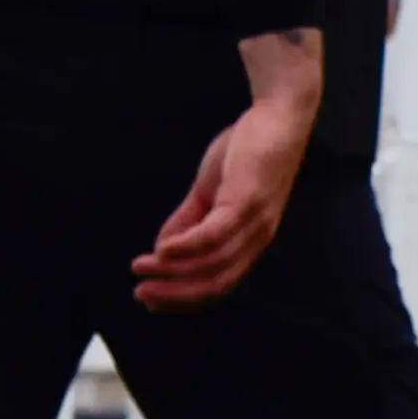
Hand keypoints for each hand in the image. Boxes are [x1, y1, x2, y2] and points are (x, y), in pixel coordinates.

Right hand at [132, 33, 322, 310]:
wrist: (277, 117)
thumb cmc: (246, 153)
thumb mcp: (210, 192)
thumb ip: (188, 220)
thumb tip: (161, 250)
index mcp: (250, 241)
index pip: (218, 285)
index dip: (183, 298)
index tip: (150, 301)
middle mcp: (257, 239)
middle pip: (216, 283)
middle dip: (175, 294)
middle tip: (140, 295)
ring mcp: (255, 221)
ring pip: (213, 262)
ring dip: (172, 271)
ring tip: (140, 268)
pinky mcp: (248, 200)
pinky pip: (215, 234)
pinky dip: (187, 247)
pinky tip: (161, 250)